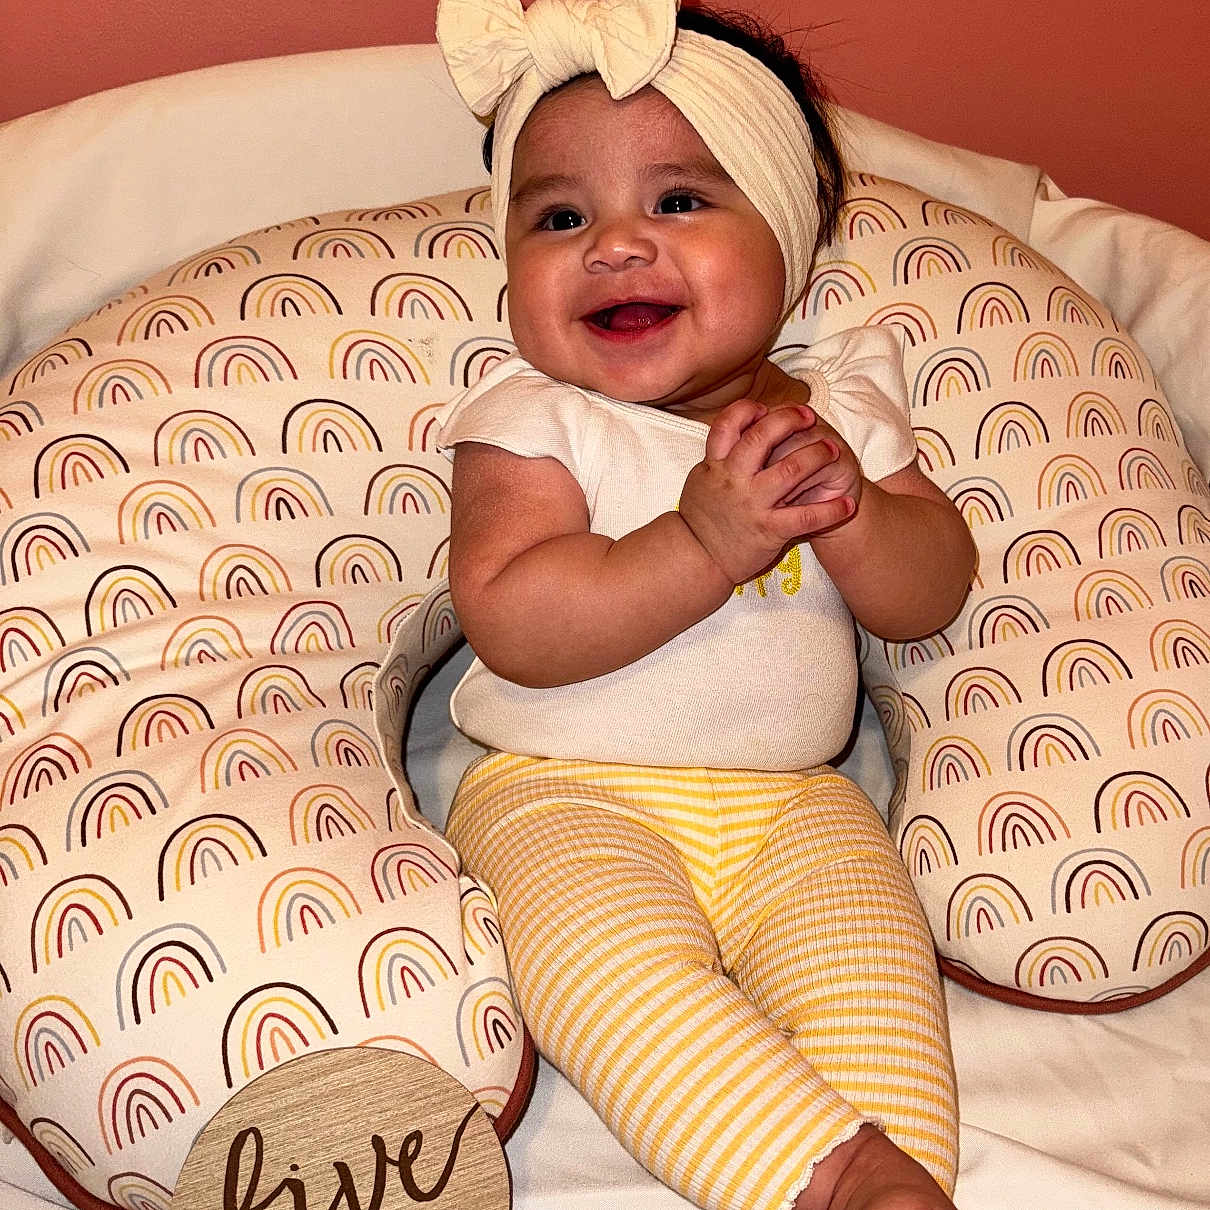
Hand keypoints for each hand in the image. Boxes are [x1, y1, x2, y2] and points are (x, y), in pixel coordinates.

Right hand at [678, 400, 856, 584]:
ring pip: (791, 469)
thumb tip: (735, 430)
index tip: (765, 407)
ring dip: (817, 455)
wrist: (696, 559)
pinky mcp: (769, 529)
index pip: (728, 424)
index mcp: (715, 465)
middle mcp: (733, 479)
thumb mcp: (701, 480)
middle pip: (762, 436)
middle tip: (809, 417)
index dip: (748, 409)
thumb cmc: (701, 518)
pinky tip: (847, 505)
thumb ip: (718, 457)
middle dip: (790, 420)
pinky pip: (806, 516)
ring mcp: (752, 504)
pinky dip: (831, 510)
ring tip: (833, 450)